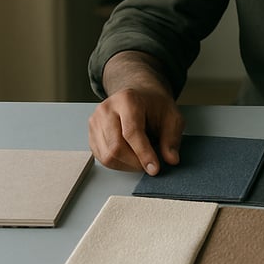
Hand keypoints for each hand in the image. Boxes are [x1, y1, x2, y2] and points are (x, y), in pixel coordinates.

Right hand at [88, 56, 183, 173]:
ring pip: (107, 156)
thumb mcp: (172, 116)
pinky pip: (101, 157)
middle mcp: (107, 109)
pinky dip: (118, 164)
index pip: (131, 132)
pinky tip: (130, 157)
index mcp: (127, 99)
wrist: (139, 94)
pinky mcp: (91, 134)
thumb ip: (172, 138)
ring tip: (141, 159)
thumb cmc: (154, 104)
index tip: (154, 168)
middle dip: (135, 162)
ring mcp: (96, 121)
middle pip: (116, 147)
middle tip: (150, 165)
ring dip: (127, 165)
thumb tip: (171, 159)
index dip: (144, 153)